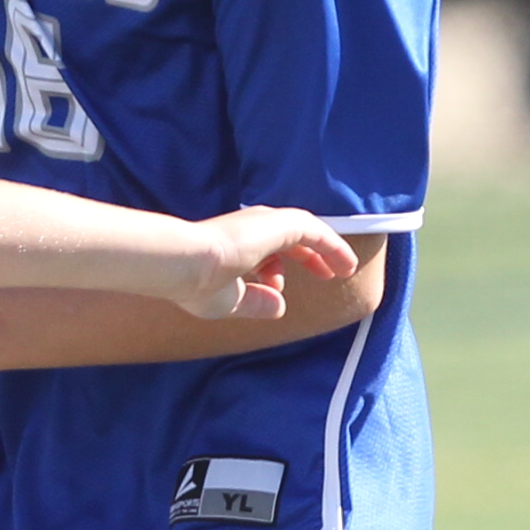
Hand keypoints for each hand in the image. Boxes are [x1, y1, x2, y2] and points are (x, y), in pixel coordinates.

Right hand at [176, 210, 358, 320]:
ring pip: (305, 230)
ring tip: (344, 270)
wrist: (184, 264)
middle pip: (288, 237)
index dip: (276, 268)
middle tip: (325, 274)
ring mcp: (265, 223)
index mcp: (234, 244)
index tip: (280, 288)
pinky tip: (345, 265)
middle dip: (307, 256)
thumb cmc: (197, 283)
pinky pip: (315, 232)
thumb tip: (280, 306)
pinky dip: (332, 246)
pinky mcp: (279, 223)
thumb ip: (256, 302)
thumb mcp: (231, 301)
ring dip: (326, 249)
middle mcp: (250, 228)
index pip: (262, 251)